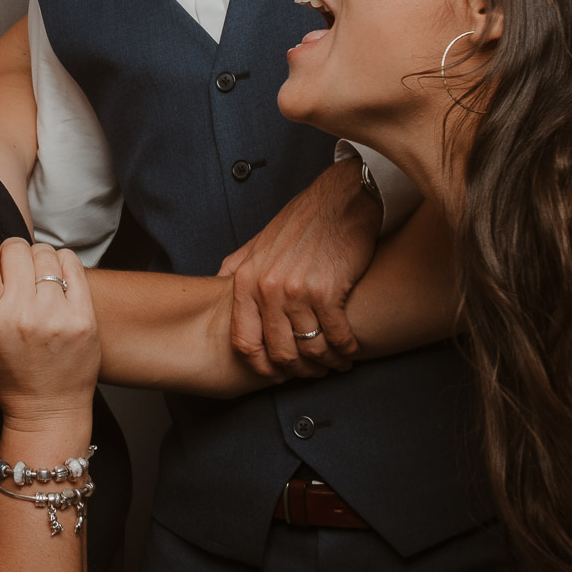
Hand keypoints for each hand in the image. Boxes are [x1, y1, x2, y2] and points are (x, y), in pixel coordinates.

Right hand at [0, 234, 99, 427]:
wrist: (47, 407)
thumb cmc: (3, 373)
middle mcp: (19, 315)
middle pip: (15, 248)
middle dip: (12, 252)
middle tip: (13, 267)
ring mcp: (54, 315)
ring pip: (45, 253)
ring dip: (38, 259)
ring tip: (35, 277)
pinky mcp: (83, 317)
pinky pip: (72, 264)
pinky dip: (63, 263)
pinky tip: (56, 278)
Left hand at [218, 157, 379, 377]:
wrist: (340, 198)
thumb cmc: (302, 220)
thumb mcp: (258, 242)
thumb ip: (237, 269)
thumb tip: (220, 288)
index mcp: (246, 280)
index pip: (244, 341)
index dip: (261, 366)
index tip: (277, 373)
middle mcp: (266, 288)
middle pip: (279, 352)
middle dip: (299, 369)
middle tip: (314, 371)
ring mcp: (296, 290)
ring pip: (309, 348)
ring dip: (326, 362)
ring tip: (336, 362)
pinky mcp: (327, 291)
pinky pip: (336, 336)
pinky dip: (346, 349)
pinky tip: (351, 350)